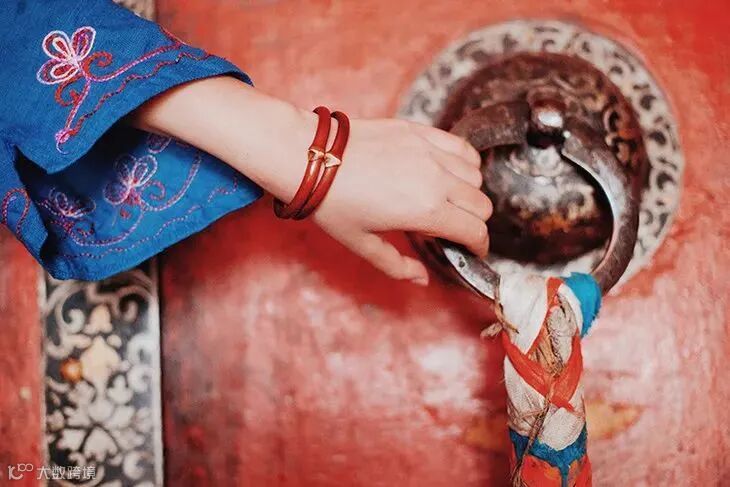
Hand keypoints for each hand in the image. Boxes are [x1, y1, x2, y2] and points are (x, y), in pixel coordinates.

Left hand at [310, 117, 491, 285]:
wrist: (311, 157)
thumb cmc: (332, 202)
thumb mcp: (362, 244)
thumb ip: (396, 266)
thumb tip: (421, 280)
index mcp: (426, 211)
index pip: (475, 231)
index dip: (478, 246)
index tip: (472, 250)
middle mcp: (436, 180)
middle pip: (481, 205)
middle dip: (473, 222)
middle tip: (452, 228)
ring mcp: (430, 152)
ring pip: (475, 175)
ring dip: (469, 192)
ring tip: (446, 200)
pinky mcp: (420, 132)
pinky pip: (461, 147)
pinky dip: (464, 162)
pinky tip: (448, 171)